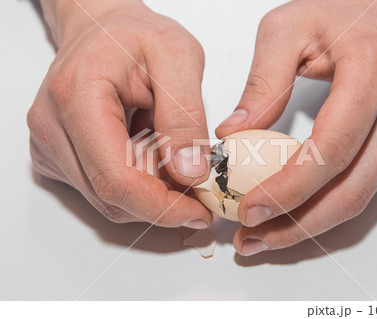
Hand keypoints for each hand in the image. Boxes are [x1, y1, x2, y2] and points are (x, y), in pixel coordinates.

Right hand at [27, 0, 211, 227]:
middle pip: (111, 197)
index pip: (116, 179)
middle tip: (197, 181)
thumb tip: (190, 171)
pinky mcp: (56, 155)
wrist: (102, 29)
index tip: (197, 210)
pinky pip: (101, 189)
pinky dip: (135, 182)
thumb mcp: (177, 57)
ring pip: (108, 199)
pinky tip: (149, 152)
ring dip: (149, 190)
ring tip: (171, 153)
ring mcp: (49, 144)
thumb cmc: (135, 35)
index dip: (161, 206)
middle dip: (161, 200)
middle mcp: (52, 126)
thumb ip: (185, 115)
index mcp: (77, 96)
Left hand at [216, 0, 376, 254]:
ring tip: (266, 237)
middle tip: (252, 238)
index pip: (331, 149)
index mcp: (372, 75)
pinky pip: (361, 188)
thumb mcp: (288, 28)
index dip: (289, 188)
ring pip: (359, 199)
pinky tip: (293, 215)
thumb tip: (234, 133)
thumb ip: (261, 82)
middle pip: (349, 190)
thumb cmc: (344, 8)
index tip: (250, 209)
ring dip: (310, 227)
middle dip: (297, 225)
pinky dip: (324, 210)